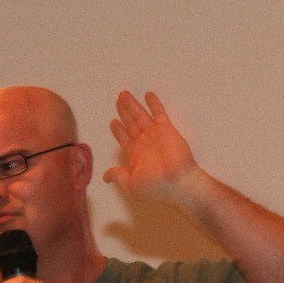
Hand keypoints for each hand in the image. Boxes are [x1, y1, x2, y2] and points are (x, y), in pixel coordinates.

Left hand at [103, 90, 203, 207]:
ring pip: (141, 116)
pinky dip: (154, 104)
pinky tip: (148, 95)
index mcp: (135, 156)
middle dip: (124, 112)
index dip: (118, 130)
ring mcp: (155, 135)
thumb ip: (117, 176)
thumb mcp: (130, 185)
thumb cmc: (156, 187)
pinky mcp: (167, 130)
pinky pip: (159, 113)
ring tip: (124, 94)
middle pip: (131, 124)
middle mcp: (144, 144)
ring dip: (133, 105)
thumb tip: (106, 176)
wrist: (177, 183)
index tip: (113, 121)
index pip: (124, 139)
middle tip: (118, 100)